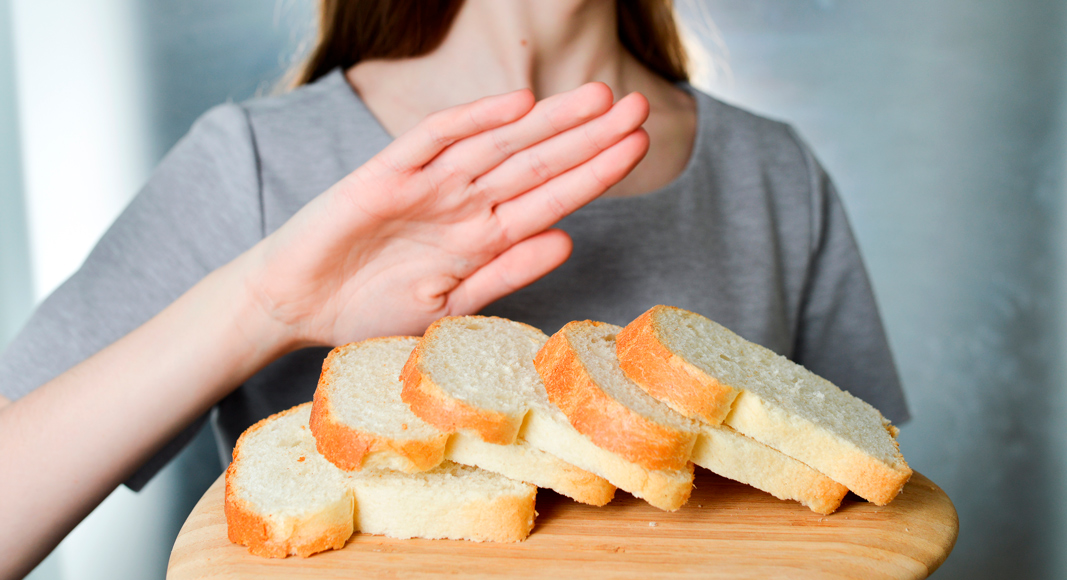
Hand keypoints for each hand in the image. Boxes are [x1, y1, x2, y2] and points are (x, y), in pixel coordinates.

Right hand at [242, 83, 649, 348]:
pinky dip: (472, 121)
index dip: (596, 172)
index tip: (639, 148)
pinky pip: (433, 140)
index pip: (552, 198)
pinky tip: (516, 105)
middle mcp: (464, 203)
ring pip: (498, 144)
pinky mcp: (384, 174)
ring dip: (548, 122)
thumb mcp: (449, 305)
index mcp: (483, 237)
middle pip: (537, 162)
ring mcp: (428, 185)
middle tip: (639, 107)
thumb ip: (506, 273)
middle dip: (589, 135)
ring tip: (598, 98)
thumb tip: (569, 242)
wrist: (296, 306)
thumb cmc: (370, 310)